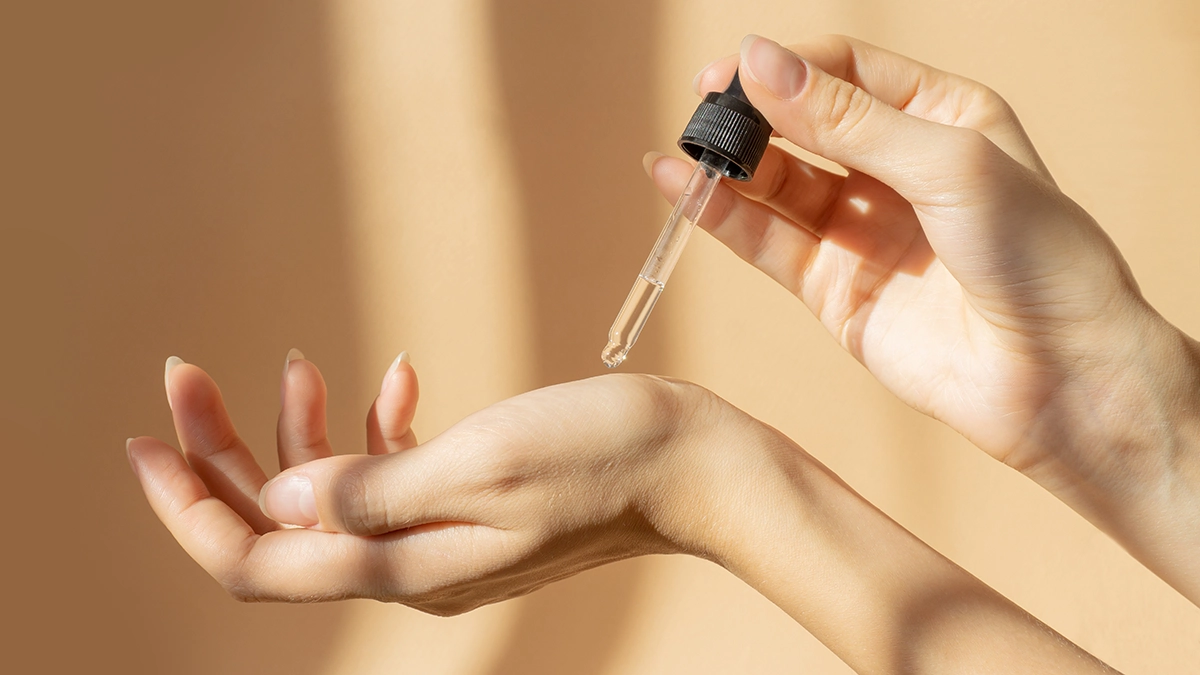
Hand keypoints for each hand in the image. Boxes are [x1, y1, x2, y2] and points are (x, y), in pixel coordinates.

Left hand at [129, 353, 726, 613]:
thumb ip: (374, 489)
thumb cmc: (603, 456)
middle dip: (224, 453)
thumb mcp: (483, 463)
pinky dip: (375, 426)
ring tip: (294, 363)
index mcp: (404, 565)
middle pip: (282, 524)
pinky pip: (392, 475)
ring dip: (298, 432)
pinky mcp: (467, 504)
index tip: (146, 438)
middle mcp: (410, 564)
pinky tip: (396, 374)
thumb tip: (282, 501)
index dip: (189, 507)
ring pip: (331, 495)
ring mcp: (439, 537)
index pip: (258, 559)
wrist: (691, 465)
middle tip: (187, 374)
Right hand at [651, 35, 1199, 599]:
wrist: (1058, 379)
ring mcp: (860, 230)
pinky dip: (722, 217)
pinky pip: (766, 242)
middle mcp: (895, 168)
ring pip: (776, 182)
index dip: (786, 67)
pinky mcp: (832, 289)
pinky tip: (681, 187)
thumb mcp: (947, 165)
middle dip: (750, 114)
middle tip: (702, 111)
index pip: (843, 69)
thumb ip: (847, 121)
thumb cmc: (1037, 257)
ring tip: (684, 151)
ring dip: (729, 165)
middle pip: (801, 122)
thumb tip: (757, 63)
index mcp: (940, 116)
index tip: (733, 73)